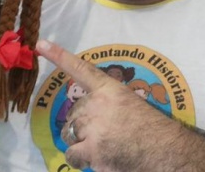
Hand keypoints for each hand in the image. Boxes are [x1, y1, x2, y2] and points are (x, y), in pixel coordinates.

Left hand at [36, 39, 180, 171]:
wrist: (164, 150)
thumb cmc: (152, 128)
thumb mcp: (130, 104)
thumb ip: (107, 105)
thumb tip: (89, 117)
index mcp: (109, 89)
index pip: (81, 69)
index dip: (59, 56)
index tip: (40, 44)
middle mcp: (97, 104)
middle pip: (73, 113)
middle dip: (83, 124)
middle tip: (104, 133)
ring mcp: (93, 127)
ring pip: (70, 133)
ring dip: (80, 141)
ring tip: (101, 146)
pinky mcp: (91, 151)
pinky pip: (72, 154)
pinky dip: (80, 159)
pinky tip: (95, 159)